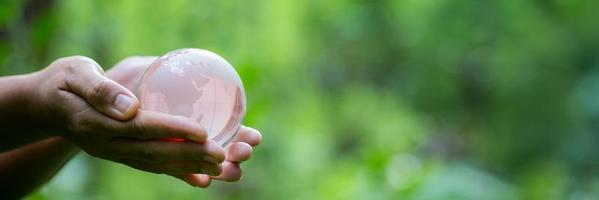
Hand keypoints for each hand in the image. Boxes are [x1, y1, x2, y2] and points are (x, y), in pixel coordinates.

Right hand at [26, 56, 224, 176]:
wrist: (44, 106)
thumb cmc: (62, 82)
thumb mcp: (74, 74)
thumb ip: (100, 89)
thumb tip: (130, 106)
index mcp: (94, 123)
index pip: (140, 127)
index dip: (172, 129)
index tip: (202, 131)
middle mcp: (106, 145)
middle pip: (154, 152)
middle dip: (190, 155)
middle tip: (222, 154)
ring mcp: (114, 154)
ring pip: (156, 164)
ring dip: (189, 167)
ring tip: (222, 166)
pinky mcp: (121, 155)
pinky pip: (152, 167)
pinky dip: (177, 173)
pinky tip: (202, 178)